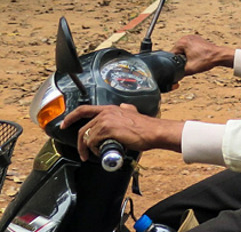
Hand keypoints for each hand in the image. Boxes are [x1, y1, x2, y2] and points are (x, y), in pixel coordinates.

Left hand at [61, 103, 183, 160]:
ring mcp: (106, 121)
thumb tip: (124, 107)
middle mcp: (106, 113)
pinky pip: (93, 142)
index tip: (64, 124)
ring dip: (89, 149)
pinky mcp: (107, 130)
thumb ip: (127, 109)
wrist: (153, 132)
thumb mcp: (133, 112)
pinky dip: (95, 150)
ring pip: (87, 137)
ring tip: (97, 154)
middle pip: (83, 128)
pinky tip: (103, 152)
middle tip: (82, 153)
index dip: (71, 117)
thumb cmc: (146, 126)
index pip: (84, 109)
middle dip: (80, 143)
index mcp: (110, 108)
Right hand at [171, 34, 234, 75]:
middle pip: (177, 52)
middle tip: (191, 64)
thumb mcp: (189, 69)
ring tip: (195, 61)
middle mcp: (186, 37)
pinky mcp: (197, 39)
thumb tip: (173, 76)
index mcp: (181, 42)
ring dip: (186, 57)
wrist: (219, 56)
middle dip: (181, 59)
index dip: (175, 63)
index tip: (183, 66)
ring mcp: (192, 37)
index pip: (172, 55)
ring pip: (184, 51)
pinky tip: (197, 58)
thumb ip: (178, 73)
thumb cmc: (206, 60)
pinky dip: (191, 53)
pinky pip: (190, 48)